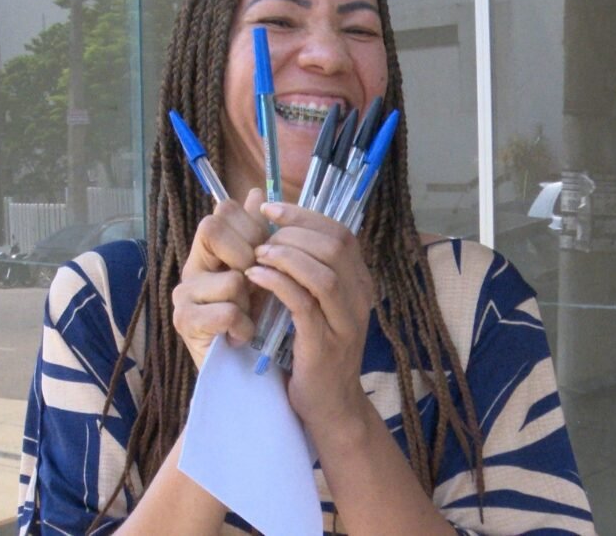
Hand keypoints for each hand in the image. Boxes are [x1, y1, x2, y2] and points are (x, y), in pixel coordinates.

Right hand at [172, 189, 270, 368]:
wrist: (248, 371)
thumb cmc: (256, 319)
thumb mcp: (262, 272)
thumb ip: (257, 234)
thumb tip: (254, 192)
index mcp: (209, 249)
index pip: (223, 210)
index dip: (252, 228)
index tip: (265, 255)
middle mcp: (191, 266)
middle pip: (213, 228)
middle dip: (248, 256)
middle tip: (256, 286)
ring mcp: (184, 294)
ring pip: (232, 279)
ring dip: (250, 304)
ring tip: (248, 319)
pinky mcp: (185, 322)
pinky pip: (226, 311)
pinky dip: (242, 327)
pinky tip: (241, 336)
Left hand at [245, 202, 375, 427]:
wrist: (328, 406)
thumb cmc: (313, 349)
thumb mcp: (314, 303)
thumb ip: (301, 267)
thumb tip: (272, 222)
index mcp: (359, 283)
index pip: (341, 233)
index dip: (304, 215)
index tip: (269, 208)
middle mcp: (359, 299)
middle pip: (334, 247)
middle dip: (292, 233)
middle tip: (260, 237)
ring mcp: (345, 324)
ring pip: (323, 274)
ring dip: (285, 256)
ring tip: (256, 255)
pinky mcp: (324, 346)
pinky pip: (303, 305)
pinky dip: (278, 284)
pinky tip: (255, 277)